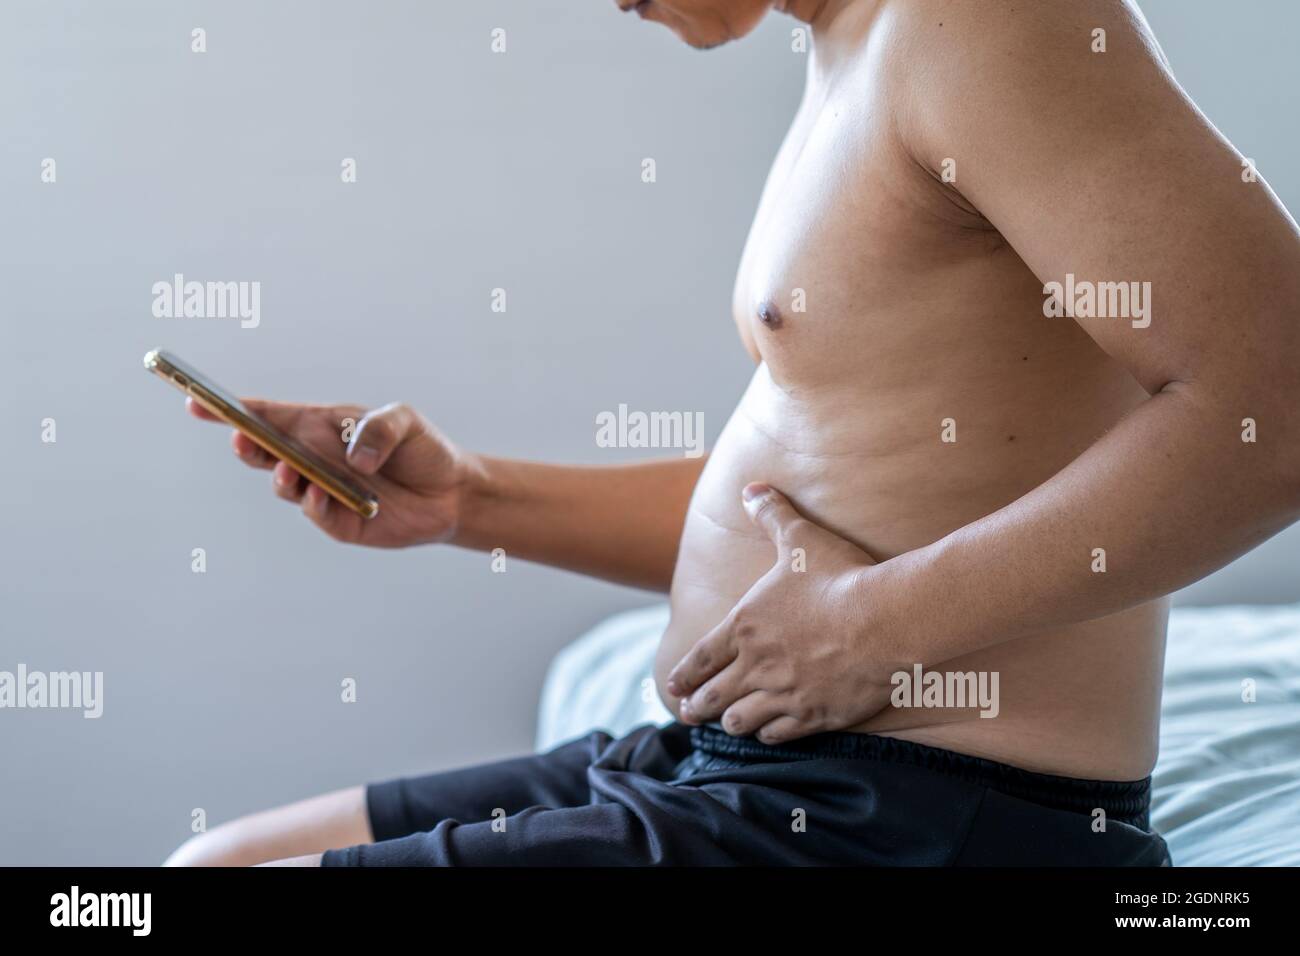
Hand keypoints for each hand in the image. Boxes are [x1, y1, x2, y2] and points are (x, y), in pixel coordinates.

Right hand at [188, 397, 478, 547]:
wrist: (453, 494)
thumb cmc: (422, 450)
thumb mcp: (406, 421)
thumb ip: (381, 427)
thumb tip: (356, 456)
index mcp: (321, 427)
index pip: (269, 416)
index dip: (231, 409)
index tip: (196, 400)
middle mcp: (314, 459)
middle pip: (264, 451)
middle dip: (246, 444)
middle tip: (242, 439)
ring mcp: (322, 491)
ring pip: (284, 484)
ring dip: (281, 476)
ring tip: (292, 470)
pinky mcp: (339, 521)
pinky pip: (316, 513)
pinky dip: (314, 503)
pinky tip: (322, 494)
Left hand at [665, 483, 899, 743]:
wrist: (883, 620)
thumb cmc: (839, 577)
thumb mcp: (800, 539)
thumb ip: (772, 514)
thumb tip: (751, 487)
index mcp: (744, 628)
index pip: (700, 658)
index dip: (683, 674)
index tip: (671, 686)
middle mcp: (756, 666)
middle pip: (714, 695)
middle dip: (697, 704)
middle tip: (688, 712)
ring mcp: (785, 694)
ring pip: (742, 720)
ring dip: (732, 721)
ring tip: (729, 723)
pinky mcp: (815, 715)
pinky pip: (780, 734)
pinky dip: (770, 734)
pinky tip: (769, 732)